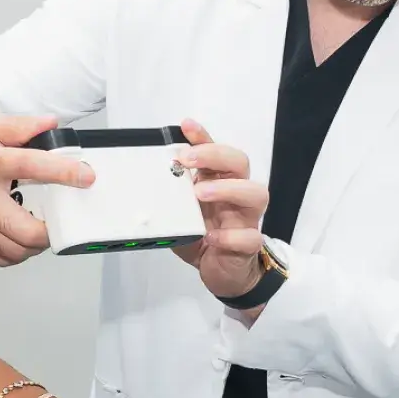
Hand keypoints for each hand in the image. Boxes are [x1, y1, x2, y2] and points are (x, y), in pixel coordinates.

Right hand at [0, 114, 92, 266]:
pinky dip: (15, 253)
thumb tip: (51, 126)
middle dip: (52, 229)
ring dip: (35, 244)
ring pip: (14, 251)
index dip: (64, 173)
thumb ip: (20, 127)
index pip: (32, 167)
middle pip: (26, 230)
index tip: (85, 176)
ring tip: (39, 228)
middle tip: (59, 218)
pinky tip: (18, 239)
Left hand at [173, 120, 269, 300]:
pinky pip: (249, 236)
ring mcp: (245, 218)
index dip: (203, 136)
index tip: (186, 125)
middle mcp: (236, 195)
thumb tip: (143, 179)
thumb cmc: (202, 236)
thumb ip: (170, 196)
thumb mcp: (180, 212)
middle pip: (240, 163)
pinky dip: (230, 236)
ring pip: (255, 193)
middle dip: (214, 155)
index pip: (216, 151)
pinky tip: (210, 237)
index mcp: (219, 182)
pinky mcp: (248, 244)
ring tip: (200, 194)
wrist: (221, 272)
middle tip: (188, 160)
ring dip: (227, 189)